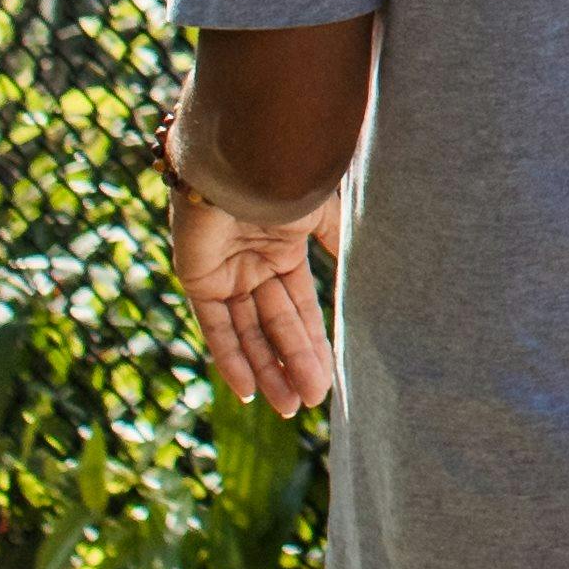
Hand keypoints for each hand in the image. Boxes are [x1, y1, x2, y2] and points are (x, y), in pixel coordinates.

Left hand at [167, 173, 335, 418]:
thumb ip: (339, 247)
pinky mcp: (198, 279)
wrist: (243, 161)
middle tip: (312, 402)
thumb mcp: (323, 216)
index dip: (313, 343)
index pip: (300, 307)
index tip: (330, 377)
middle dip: (294, 364)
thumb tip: (369, 280)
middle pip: (275, 326)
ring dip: (267, 370)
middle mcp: (253, 264)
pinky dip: (230, 358)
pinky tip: (247, 391)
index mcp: (283, 248)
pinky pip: (215, 328)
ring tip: (289, 407)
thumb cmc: (287, 180)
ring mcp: (225, 273)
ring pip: (249, 333)